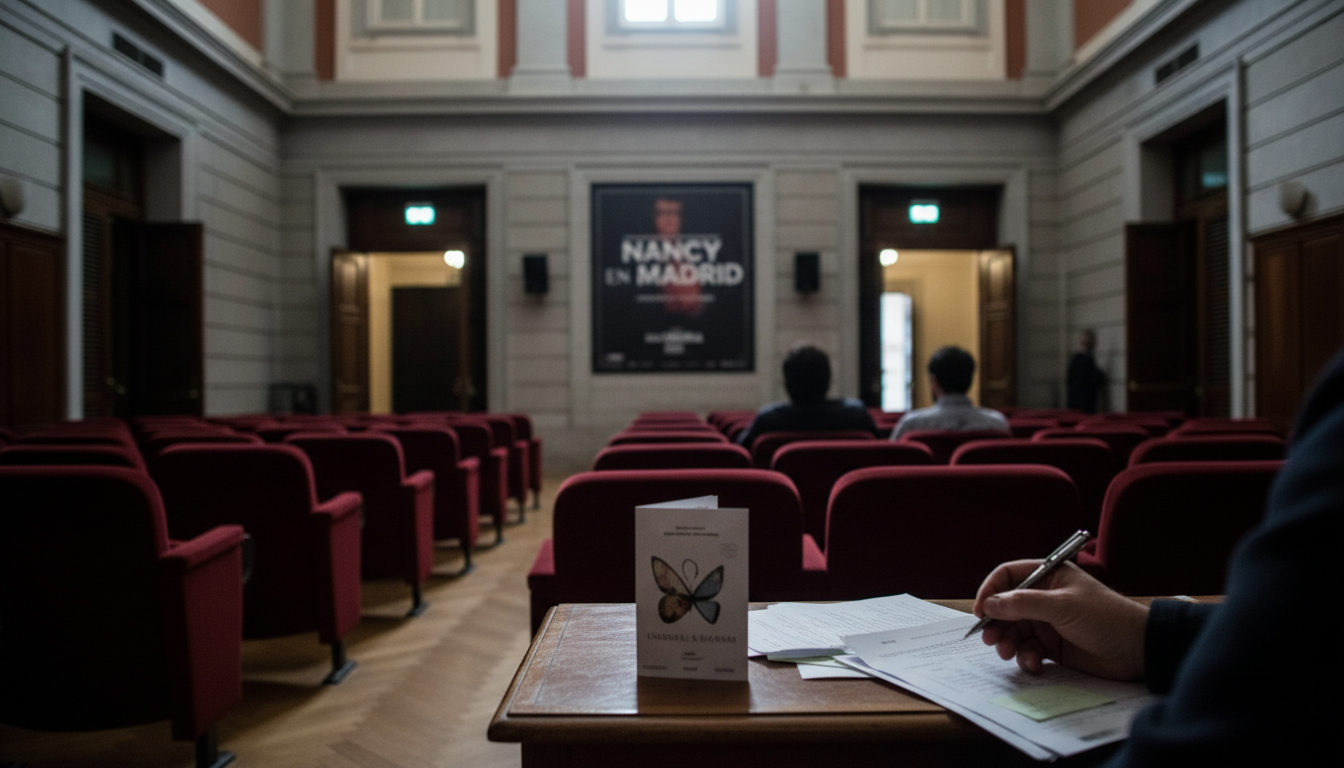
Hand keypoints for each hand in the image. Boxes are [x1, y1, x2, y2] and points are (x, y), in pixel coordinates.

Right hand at [971, 560, 1147, 680]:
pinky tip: (1034, 664)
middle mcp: (1044, 597)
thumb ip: (1023, 604)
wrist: (1138, 650)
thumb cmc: (1105, 617)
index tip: (981, 610)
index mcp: (1048, 576)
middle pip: (1006, 606)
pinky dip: (1026, 658)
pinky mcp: (1053, 646)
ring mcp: (1048, 622)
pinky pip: (1028, 650)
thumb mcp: (1062, 606)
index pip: (1008, 576)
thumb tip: (990, 604)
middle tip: (990, 639)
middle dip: (996, 622)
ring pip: (1014, 630)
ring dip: (1008, 642)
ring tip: (1009, 653)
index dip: (991, 590)